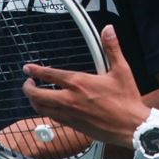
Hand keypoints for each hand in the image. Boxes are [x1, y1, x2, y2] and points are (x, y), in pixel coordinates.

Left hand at [23, 25, 149, 147]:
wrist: (131, 128)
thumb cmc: (126, 100)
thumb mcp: (121, 70)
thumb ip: (111, 48)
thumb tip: (108, 30)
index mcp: (79, 83)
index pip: (50, 75)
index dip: (35, 71)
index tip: (27, 68)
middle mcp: (70, 100)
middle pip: (37, 95)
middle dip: (28, 88)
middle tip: (28, 82)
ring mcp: (70, 114)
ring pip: (41, 109)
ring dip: (34, 100)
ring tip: (35, 94)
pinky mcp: (73, 125)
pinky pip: (52, 117)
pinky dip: (46, 111)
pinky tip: (49, 107)